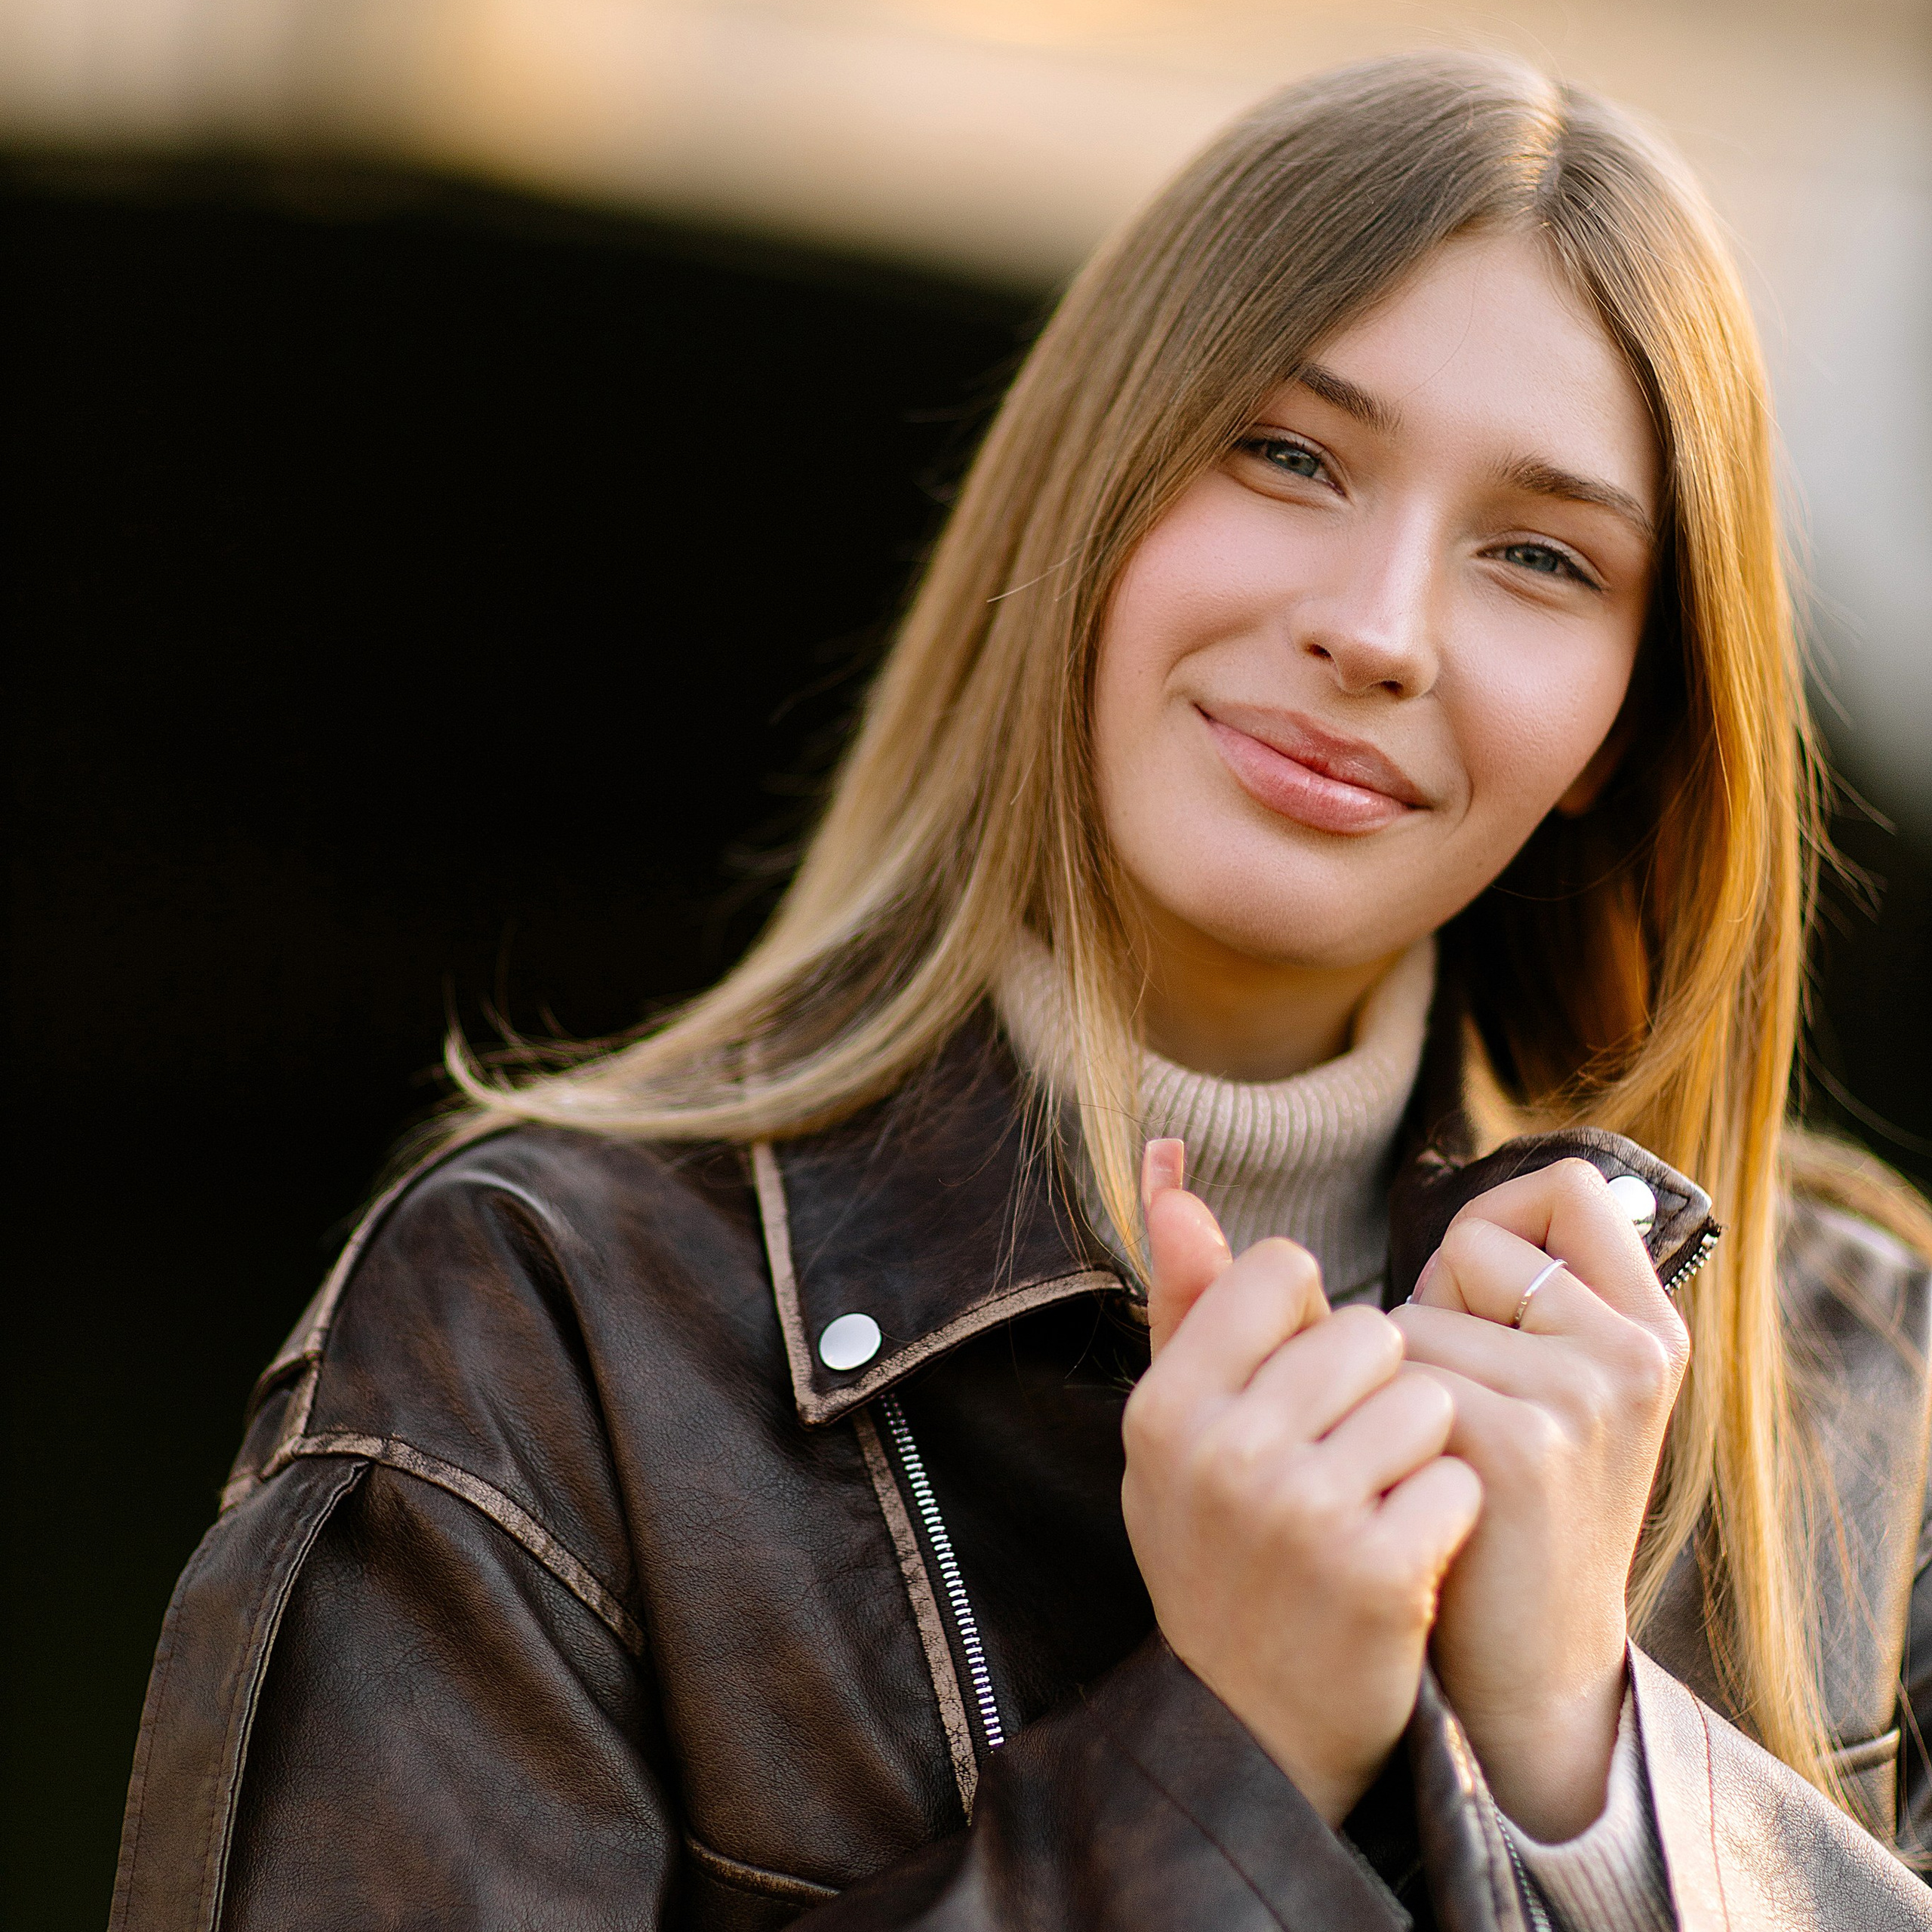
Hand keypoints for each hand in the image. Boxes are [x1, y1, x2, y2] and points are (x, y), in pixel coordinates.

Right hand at [1121, 1139, 1481, 1826]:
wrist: (1257, 1727)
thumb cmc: (1219, 1549)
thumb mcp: (1176, 1433)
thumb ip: (1186, 1302)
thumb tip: (1172, 1171)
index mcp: (1166, 1406)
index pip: (1282, 1272)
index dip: (1309, 1322)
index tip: (1298, 1387)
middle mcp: (1223, 1451)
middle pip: (1366, 1329)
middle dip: (1372, 1385)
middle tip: (1340, 1461)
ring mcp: (1301, 1513)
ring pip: (1425, 1397)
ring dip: (1417, 1448)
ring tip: (1373, 1505)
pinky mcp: (1380, 1571)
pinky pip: (1455, 1477)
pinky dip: (1446, 1513)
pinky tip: (1406, 1555)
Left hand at [1390, 1158, 1689, 1839]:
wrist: (1520, 1675)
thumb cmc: (1489, 1504)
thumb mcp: (1507, 1373)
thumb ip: (1464, 1272)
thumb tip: (1180, 1161)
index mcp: (1643, 1327)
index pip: (1566, 1189)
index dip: (1494, 1228)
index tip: (1480, 1305)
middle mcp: (1632, 1352)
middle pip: (1468, 1246)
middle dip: (1430, 1322)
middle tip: (1463, 1425)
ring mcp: (1581, 1398)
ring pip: (1408, 1321)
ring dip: (1388, 1388)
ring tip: (1438, 1471)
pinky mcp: (1518, 1446)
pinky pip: (1390, 1382)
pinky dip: (1376, 1435)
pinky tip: (1421, 1501)